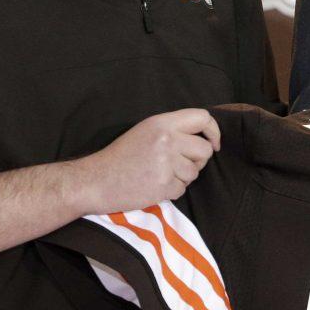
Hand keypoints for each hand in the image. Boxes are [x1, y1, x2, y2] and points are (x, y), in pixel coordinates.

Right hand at [75, 109, 220, 214]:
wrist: (95, 180)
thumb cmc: (120, 156)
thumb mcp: (146, 131)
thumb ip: (173, 130)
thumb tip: (203, 137)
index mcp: (162, 123)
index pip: (202, 118)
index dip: (213, 131)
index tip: (214, 144)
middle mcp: (167, 139)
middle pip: (204, 150)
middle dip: (197, 161)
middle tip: (178, 165)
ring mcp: (166, 162)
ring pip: (194, 172)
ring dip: (182, 178)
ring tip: (159, 175)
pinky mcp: (163, 185)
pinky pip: (182, 190)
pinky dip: (171, 191)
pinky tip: (153, 186)